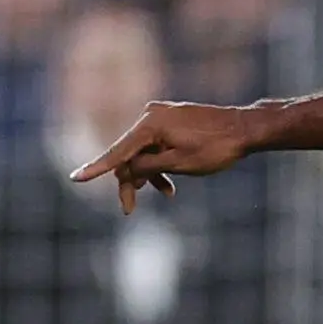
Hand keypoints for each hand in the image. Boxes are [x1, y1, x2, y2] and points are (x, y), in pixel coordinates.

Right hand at [70, 101, 261, 213]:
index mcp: (150, 124)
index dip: (96, 169)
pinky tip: (169, 185)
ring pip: (143, 151)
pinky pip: (156, 144)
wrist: (246, 129)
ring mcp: (162, 115)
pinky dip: (159, 163)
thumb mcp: (179, 164)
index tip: (75, 178)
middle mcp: (150, 115)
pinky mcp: (172, 120)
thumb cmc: (216, 147)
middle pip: (129, 153)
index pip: (117, 152)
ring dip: (147, 173)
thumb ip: (147, 167)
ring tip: (165, 192)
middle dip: (130, 180)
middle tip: (129, 208)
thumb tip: (126, 170)